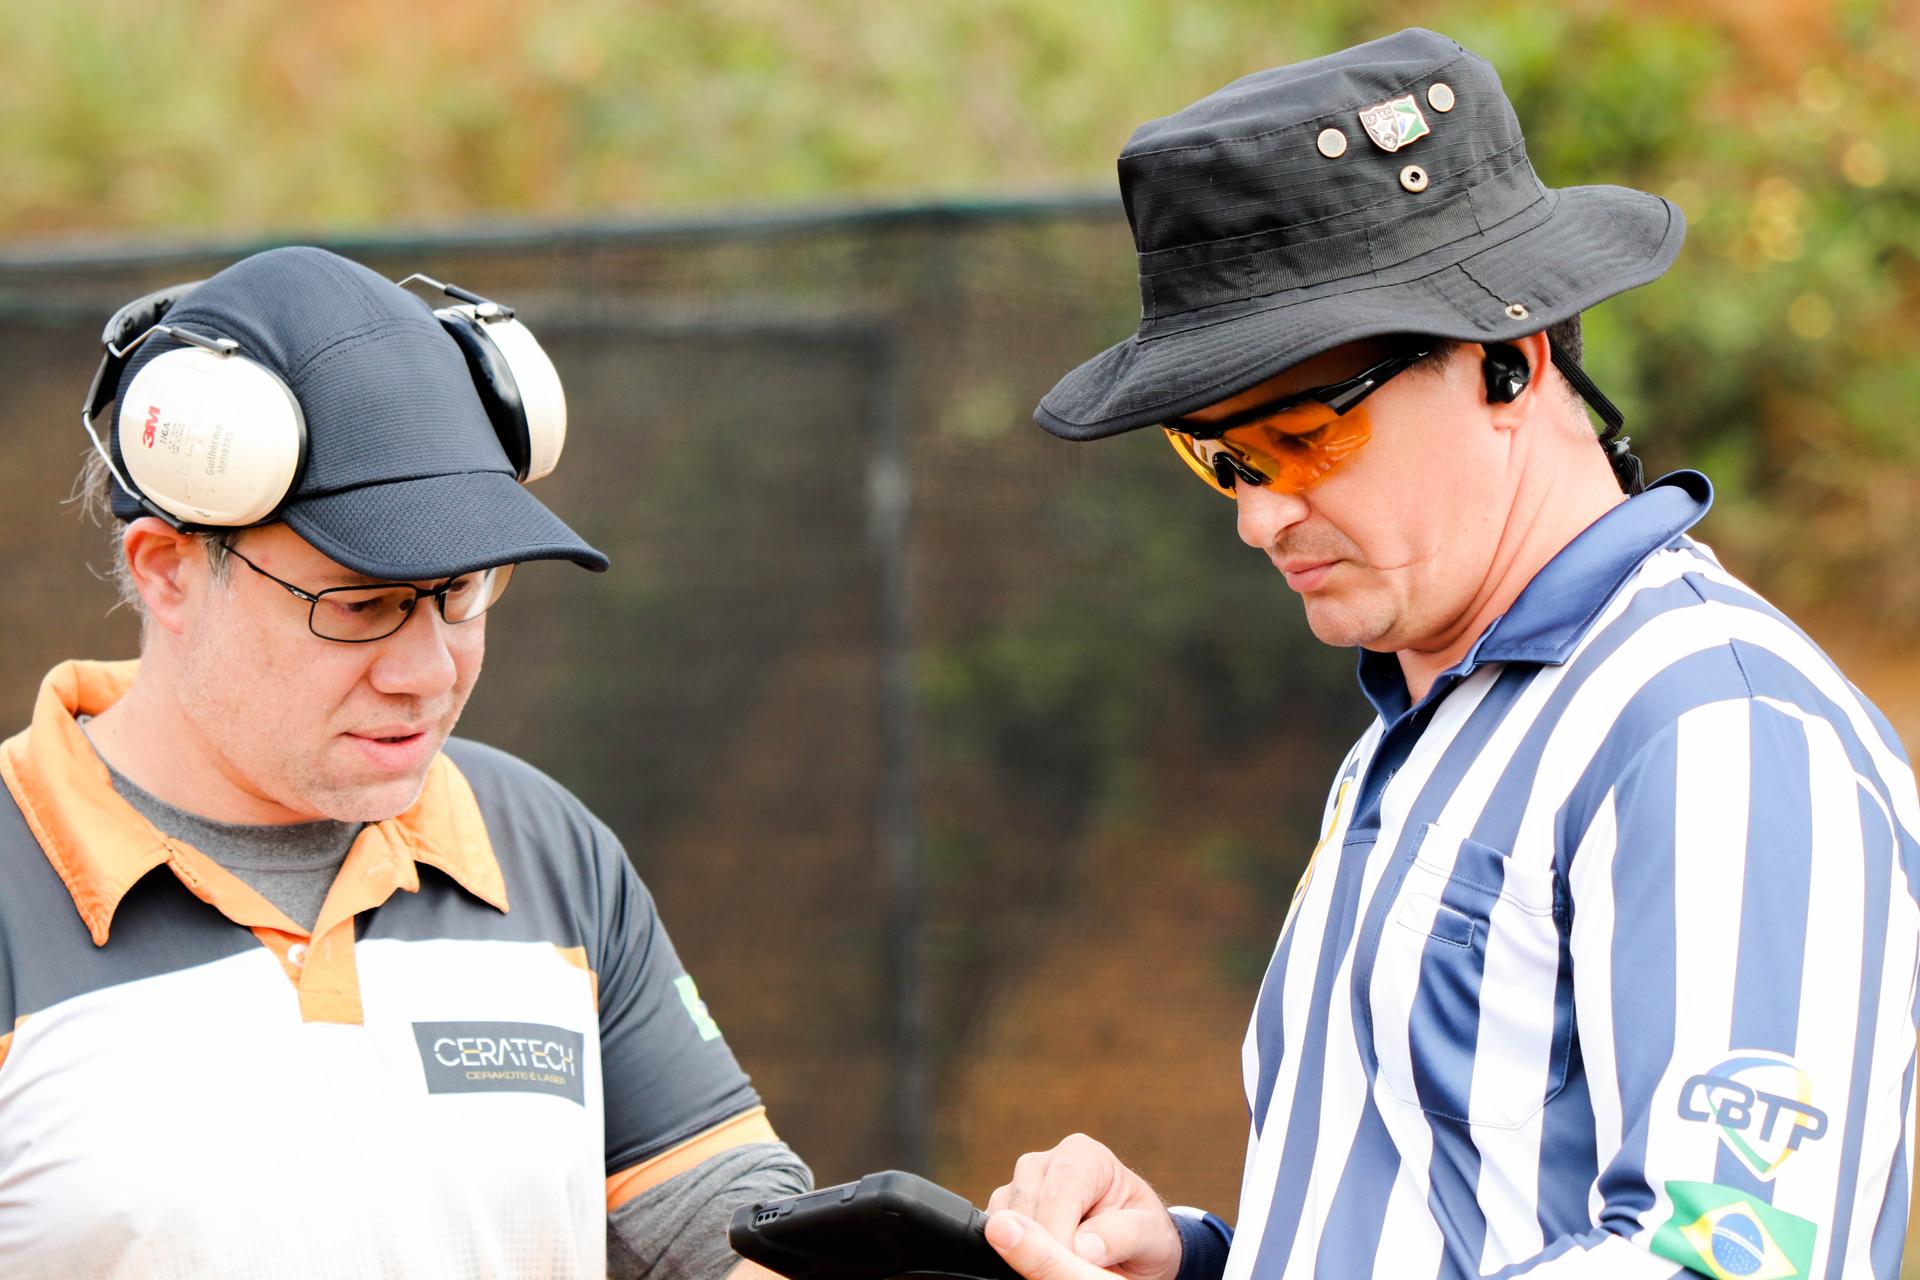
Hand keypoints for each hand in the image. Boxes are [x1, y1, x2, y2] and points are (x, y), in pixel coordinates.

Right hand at [984, 1134, 1181, 1279]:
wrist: (1133, 1245)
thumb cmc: (1143, 1233)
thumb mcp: (1149, 1235)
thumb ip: (1121, 1235)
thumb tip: (1082, 1247)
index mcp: (1083, 1156)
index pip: (1057, 1198)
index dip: (1060, 1240)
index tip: (1072, 1270)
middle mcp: (1045, 1162)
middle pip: (1024, 1208)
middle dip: (1042, 1248)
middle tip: (1067, 1274)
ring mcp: (1019, 1185)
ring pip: (1004, 1222)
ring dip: (1026, 1252)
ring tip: (1064, 1266)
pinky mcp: (1004, 1209)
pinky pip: (996, 1235)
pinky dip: (1016, 1254)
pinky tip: (1044, 1263)